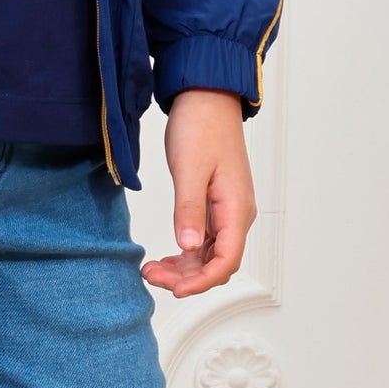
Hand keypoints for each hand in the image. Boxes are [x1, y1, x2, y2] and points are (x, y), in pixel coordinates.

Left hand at [140, 89, 254, 297]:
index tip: (175, 290)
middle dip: (186, 278)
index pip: (226, 261)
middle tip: (151, 276)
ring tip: (151, 269)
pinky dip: (185, 254)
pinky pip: (204, 241)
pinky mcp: (215, 205)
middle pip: (217, 263)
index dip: (202, 282)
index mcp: (236, 209)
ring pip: (209, 255)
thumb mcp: (189, 169)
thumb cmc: (200, 127)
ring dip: (183, 268)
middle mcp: (237, 214)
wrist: (206, 97)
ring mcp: (227, 211)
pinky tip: (165, 258)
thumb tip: (186, 247)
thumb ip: (188, 210)